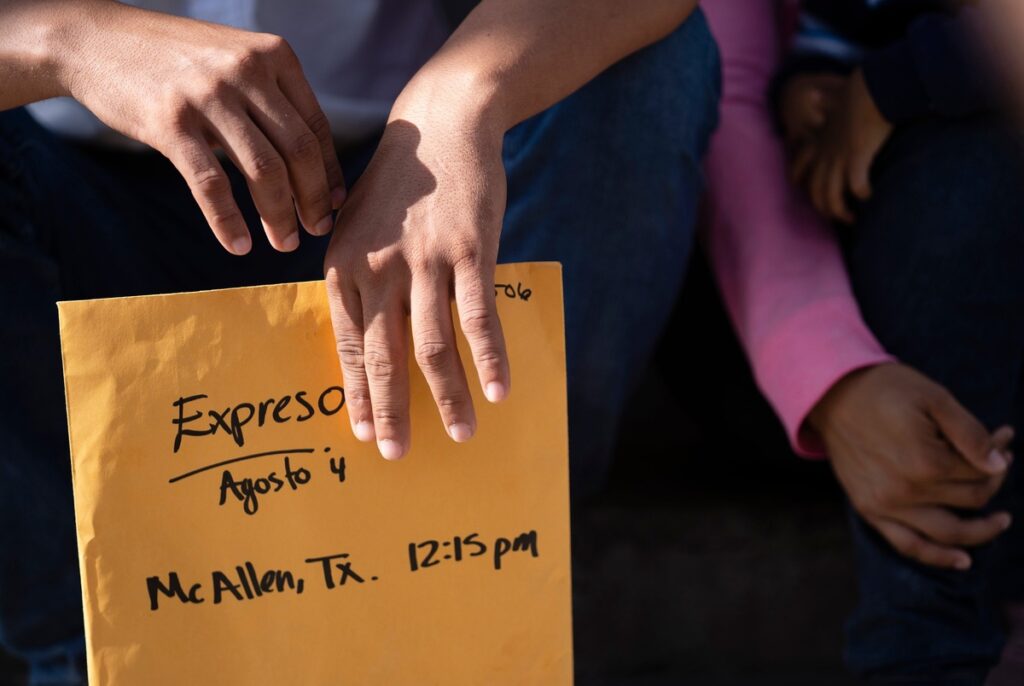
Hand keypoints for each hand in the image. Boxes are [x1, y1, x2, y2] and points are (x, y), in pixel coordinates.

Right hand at [60, 1, 344, 253]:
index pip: (316, 127)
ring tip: (284, 243)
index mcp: (273, 55)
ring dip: (279, 217)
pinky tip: (238, 246)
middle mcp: (246, 70)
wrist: (97, 40)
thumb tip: (316, 166)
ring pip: (264, 171)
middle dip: (313, 200)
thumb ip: (274, 100)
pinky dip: (229, 222)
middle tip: (316, 231)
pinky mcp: (171, 122)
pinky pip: (211, 184)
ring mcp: (208, 95)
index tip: (333, 206)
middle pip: (298, 152)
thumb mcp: (235, 61)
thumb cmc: (176, 61)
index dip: (329, 173)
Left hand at [323, 108, 509, 459]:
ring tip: (463, 434)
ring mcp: (425, 261)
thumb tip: (362, 342)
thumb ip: (358, 282)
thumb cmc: (398, 187)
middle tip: (397, 454)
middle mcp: (379, 268)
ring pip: (433, 346)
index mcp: (345, 267)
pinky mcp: (469, 251)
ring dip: (448, 397)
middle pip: (384, 356)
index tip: (364, 433)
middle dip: (392, 412)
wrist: (440, 126)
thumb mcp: (357, 228)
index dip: (357, 394)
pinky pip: (478, 317)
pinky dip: (489, 357)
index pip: (348, 345)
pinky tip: (499, 389)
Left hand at [789, 68, 892, 222]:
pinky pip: (856, 186)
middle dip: (825, 208)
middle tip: (838, 215)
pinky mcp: (857, 157)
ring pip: (831, 196)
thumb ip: (823, 102)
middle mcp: (825, 153)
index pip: (799, 167)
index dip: (800, 181)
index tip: (809, 191)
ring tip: (852, 219)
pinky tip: (869, 195)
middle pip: (816, 191)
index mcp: (819, 141)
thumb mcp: (832, 98)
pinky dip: (862, 194)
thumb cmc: (857, 90)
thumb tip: (812, 95)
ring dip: (840, 211)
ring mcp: (839, 157)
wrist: (872, 86)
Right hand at [810, 363, 1013, 569]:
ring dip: (981, 531)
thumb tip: (999, 464)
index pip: (981, 471)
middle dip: (993, 479)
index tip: (1004, 437)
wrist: (832, 395)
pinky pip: (908, 544)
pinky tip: (962, 560)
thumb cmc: (885, 390)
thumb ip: (970, 433)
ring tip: (1001, 521)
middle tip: (998, 460)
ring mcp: (886, 504)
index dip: (1000, 454)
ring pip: (948, 533)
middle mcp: (907, 491)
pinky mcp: (869, 509)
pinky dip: (937, 557)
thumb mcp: (934, 397)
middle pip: (971, 499)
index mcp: (926, 461)